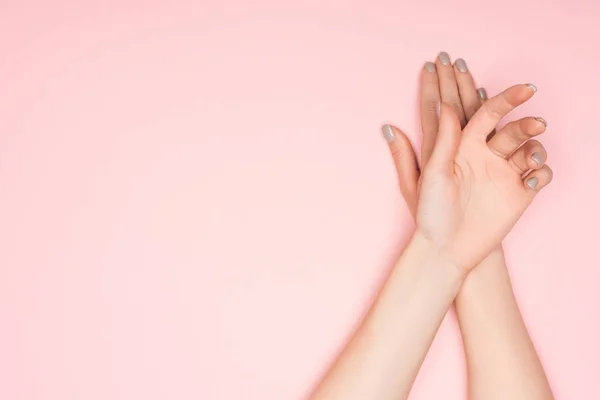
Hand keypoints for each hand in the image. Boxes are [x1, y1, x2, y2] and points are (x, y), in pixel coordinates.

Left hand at [383, 54, 551, 271]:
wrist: (448, 249)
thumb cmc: (432, 214)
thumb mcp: (431, 176)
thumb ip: (441, 141)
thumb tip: (442, 104)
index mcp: (458, 146)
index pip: (469, 110)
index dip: (477, 90)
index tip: (497, 78)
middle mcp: (482, 153)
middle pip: (504, 122)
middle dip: (517, 108)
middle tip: (528, 94)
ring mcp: (502, 170)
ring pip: (526, 144)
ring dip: (534, 140)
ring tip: (532, 148)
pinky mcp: (519, 190)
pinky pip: (539, 172)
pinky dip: (540, 172)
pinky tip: (529, 181)